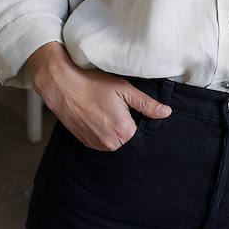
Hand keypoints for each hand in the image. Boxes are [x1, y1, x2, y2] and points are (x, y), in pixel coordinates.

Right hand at [26, 42, 170, 150]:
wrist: (62, 85)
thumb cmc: (92, 83)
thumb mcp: (124, 89)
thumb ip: (147, 104)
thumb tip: (166, 113)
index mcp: (123, 132)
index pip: (143, 132)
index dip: (140, 119)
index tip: (133, 108)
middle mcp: (110, 144)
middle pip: (129, 138)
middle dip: (128, 124)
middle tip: (118, 106)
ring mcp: (96, 145)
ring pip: (115, 140)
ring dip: (114, 129)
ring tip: (105, 109)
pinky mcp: (85, 142)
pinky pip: (102, 140)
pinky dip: (103, 131)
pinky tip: (97, 115)